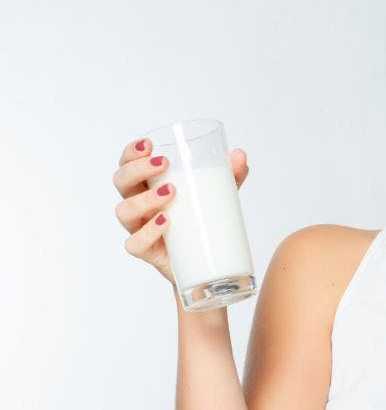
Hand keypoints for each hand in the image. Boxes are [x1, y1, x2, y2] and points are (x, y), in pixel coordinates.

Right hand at [113, 138, 249, 284]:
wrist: (207, 264)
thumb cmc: (204, 221)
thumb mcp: (219, 195)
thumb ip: (230, 175)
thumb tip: (239, 155)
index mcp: (148, 187)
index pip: (128, 164)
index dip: (131, 153)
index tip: (149, 144)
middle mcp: (139, 206)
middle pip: (122, 182)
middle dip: (137, 169)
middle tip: (163, 163)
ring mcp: (140, 229)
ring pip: (125, 211)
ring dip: (145, 198)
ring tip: (171, 191)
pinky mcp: (148, 252)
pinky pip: (135, 243)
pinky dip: (147, 231)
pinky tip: (165, 221)